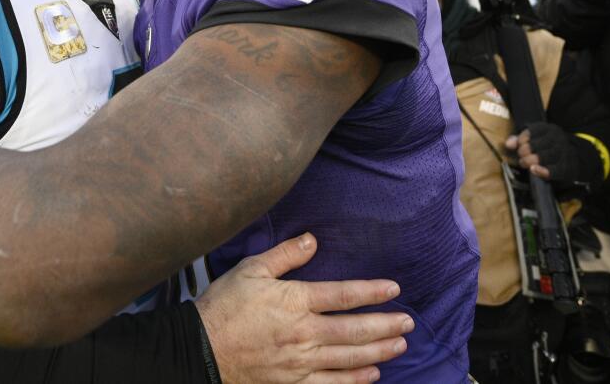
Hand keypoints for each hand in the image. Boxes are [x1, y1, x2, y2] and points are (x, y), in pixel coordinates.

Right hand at [197, 234, 410, 383]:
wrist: (201, 349)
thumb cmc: (224, 306)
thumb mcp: (250, 270)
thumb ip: (285, 255)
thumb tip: (313, 239)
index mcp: (294, 301)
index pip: (343, 295)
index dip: (371, 292)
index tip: (393, 289)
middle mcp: (303, 333)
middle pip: (355, 330)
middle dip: (386, 325)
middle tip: (408, 323)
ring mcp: (300, 361)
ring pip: (349, 357)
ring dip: (379, 351)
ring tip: (399, 345)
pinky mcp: (293, 382)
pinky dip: (354, 381)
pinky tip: (371, 375)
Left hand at [505, 122, 591, 183]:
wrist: (570, 156)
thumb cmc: (544, 147)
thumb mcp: (532, 139)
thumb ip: (518, 140)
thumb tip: (508, 144)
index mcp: (549, 130)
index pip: (537, 130)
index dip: (524, 137)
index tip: (518, 144)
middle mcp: (559, 139)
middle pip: (542, 144)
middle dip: (526, 150)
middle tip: (520, 155)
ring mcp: (565, 153)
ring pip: (549, 156)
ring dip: (532, 160)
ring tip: (524, 163)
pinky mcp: (567, 167)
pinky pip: (557, 170)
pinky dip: (544, 171)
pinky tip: (533, 170)